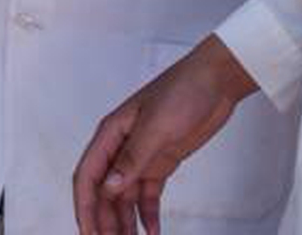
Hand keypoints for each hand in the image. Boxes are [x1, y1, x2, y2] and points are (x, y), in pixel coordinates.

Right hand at [74, 36, 257, 234]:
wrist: (217, 81)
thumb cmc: (183, 90)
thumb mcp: (156, 126)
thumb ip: (132, 158)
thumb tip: (109, 187)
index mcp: (111, 134)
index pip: (87, 178)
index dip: (84, 208)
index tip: (89, 234)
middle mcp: (121, 147)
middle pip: (104, 193)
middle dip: (104, 221)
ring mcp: (141, 156)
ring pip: (124, 198)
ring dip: (124, 222)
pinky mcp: (161, 162)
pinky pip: (148, 195)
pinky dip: (148, 214)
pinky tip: (151, 231)